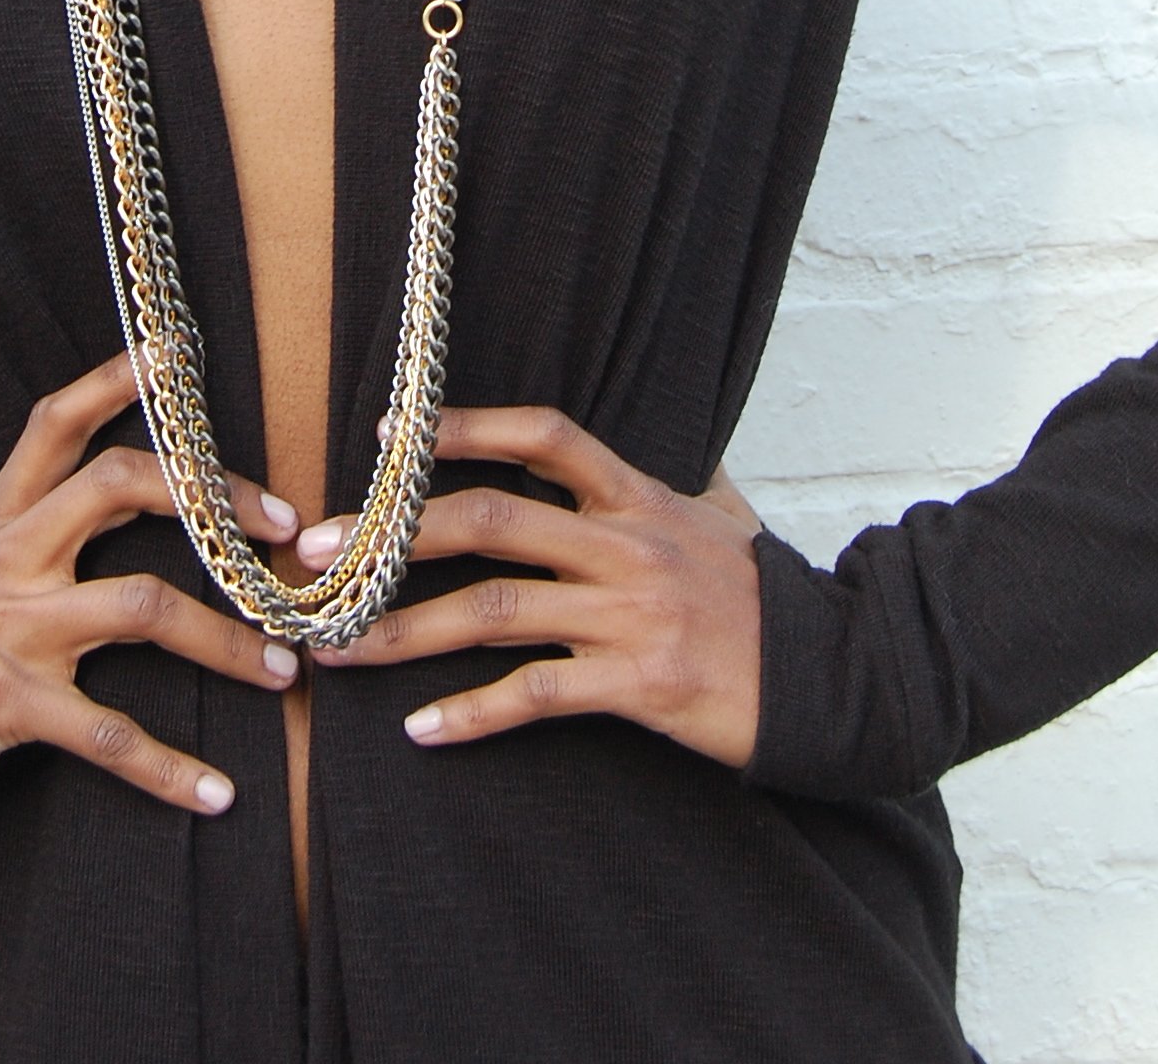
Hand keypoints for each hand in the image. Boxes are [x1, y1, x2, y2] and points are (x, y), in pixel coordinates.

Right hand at [0, 350, 300, 836]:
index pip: (55, 425)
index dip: (115, 380)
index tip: (178, 352)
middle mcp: (6, 558)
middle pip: (117, 485)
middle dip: (211, 498)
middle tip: (279, 529)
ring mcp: (9, 628)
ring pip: (141, 607)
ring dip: (225, 641)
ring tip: (283, 666)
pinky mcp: (8, 704)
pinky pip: (107, 735)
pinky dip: (168, 769)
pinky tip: (216, 794)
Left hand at [296, 403, 762, 765]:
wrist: (838, 676)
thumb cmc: (768, 598)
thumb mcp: (726, 517)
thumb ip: (686, 478)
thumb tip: (682, 443)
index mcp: (638, 496)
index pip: (542, 438)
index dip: (463, 428)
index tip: (388, 437)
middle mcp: (625, 544)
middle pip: (491, 519)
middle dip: (393, 534)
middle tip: (319, 552)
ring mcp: (629, 614)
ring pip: (494, 611)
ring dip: (405, 630)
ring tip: (338, 647)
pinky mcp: (638, 684)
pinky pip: (537, 695)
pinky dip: (473, 713)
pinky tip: (422, 728)